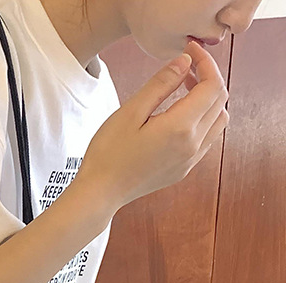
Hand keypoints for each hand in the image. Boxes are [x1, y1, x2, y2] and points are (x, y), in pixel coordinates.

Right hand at [76, 39, 228, 213]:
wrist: (100, 192)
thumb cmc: (108, 154)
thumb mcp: (130, 112)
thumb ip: (160, 84)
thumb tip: (185, 62)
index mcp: (180, 127)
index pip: (212, 85)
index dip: (206, 63)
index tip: (191, 51)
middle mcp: (192, 145)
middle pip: (220, 101)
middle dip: (208, 78)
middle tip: (185, 68)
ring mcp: (190, 160)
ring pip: (219, 120)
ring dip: (209, 100)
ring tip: (184, 90)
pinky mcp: (183, 169)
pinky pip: (207, 139)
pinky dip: (204, 120)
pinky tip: (181, 116)